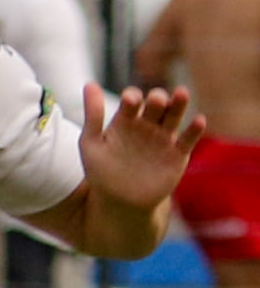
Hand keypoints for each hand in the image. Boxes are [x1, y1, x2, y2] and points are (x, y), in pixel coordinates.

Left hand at [78, 81, 205, 214]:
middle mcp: (146, 125)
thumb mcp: (91, 144)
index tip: (129, 99)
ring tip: (181, 93)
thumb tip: (89, 84)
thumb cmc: (101, 173)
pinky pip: (189, 139)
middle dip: (157, 99)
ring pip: (174, 115)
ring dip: (179, 104)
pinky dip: (195, 129)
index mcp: (125, 120)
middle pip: (156, 105)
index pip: (131, 101)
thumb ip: (92, 116)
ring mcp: (163, 138)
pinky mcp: (178, 154)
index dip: (131, 98)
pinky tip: (198, 120)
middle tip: (155, 99)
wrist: (119, 204)